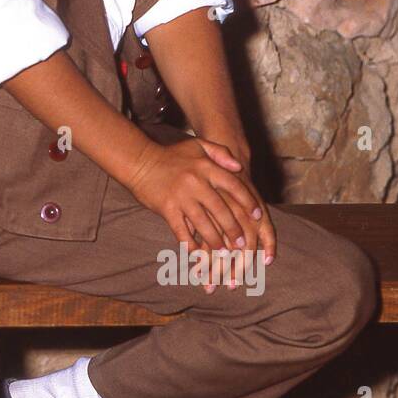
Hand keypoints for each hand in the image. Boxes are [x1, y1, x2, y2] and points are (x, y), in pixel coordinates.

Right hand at [125, 135, 275, 283]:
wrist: (139, 161)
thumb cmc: (171, 155)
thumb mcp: (197, 145)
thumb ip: (220, 152)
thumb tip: (239, 167)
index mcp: (205, 167)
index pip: (233, 186)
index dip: (248, 202)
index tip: (257, 216)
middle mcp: (195, 182)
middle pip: (221, 210)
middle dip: (234, 229)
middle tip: (243, 244)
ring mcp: (181, 197)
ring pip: (204, 224)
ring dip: (215, 241)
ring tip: (224, 252)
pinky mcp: (167, 209)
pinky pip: (181, 231)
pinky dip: (190, 243)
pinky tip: (197, 252)